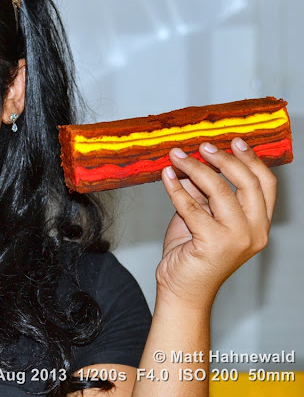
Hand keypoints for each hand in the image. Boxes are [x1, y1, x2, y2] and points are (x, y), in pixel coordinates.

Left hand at [156, 138, 276, 309]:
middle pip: (246, 183)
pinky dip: (176, 187)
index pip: (265, 184)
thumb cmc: (193, 254)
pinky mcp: (212, 243)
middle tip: (202, 146)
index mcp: (259, 225)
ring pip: (219, 190)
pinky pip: (191, 206)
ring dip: (194, 168)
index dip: (251, 159)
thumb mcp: (203, 218)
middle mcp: (254, 232)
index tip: (234, 142)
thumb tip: (195, 164)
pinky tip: (166, 176)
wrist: (182, 290)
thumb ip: (205, 194)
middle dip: (223, 159)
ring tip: (177, 156)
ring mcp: (236, 239)